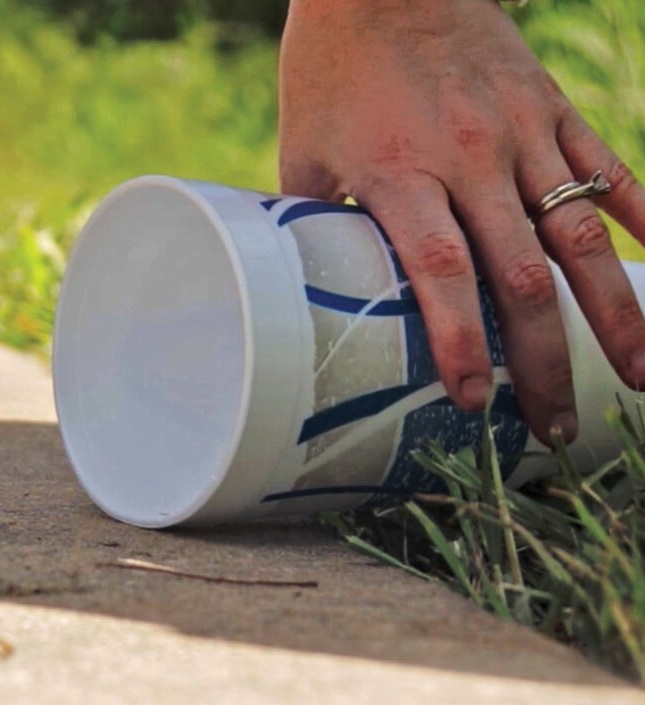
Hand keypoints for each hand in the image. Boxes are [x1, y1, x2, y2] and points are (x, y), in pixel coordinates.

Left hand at [279, 0, 644, 442]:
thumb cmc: (331, 67)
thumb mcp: (303, 149)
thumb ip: (312, 223)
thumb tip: (310, 290)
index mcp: (400, 174)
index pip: (441, 274)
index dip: (462, 343)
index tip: (475, 403)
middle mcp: (469, 159)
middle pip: (522, 275)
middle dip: (546, 360)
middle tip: (557, 428)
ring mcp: (521, 131)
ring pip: (581, 234)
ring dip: (615, 312)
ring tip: (640, 378)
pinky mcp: (552, 106)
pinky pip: (610, 168)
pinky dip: (643, 218)